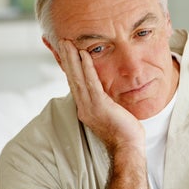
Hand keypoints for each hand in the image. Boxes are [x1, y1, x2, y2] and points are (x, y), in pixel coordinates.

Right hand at [59, 39, 144, 154]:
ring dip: (73, 59)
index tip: (64, 54)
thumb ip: (104, 102)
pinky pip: (92, 83)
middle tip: (62, 41)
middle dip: (66, 59)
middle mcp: (84, 106)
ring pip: (78, 78)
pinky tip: (84, 55)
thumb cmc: (123, 132)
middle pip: (72, 78)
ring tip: (68, 43)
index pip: (74, 84)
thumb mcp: (110, 113)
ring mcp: (90, 106)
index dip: (69, 68)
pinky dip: (87, 68)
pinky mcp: (100, 105)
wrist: (127, 147)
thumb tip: (104, 92)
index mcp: (85, 108)